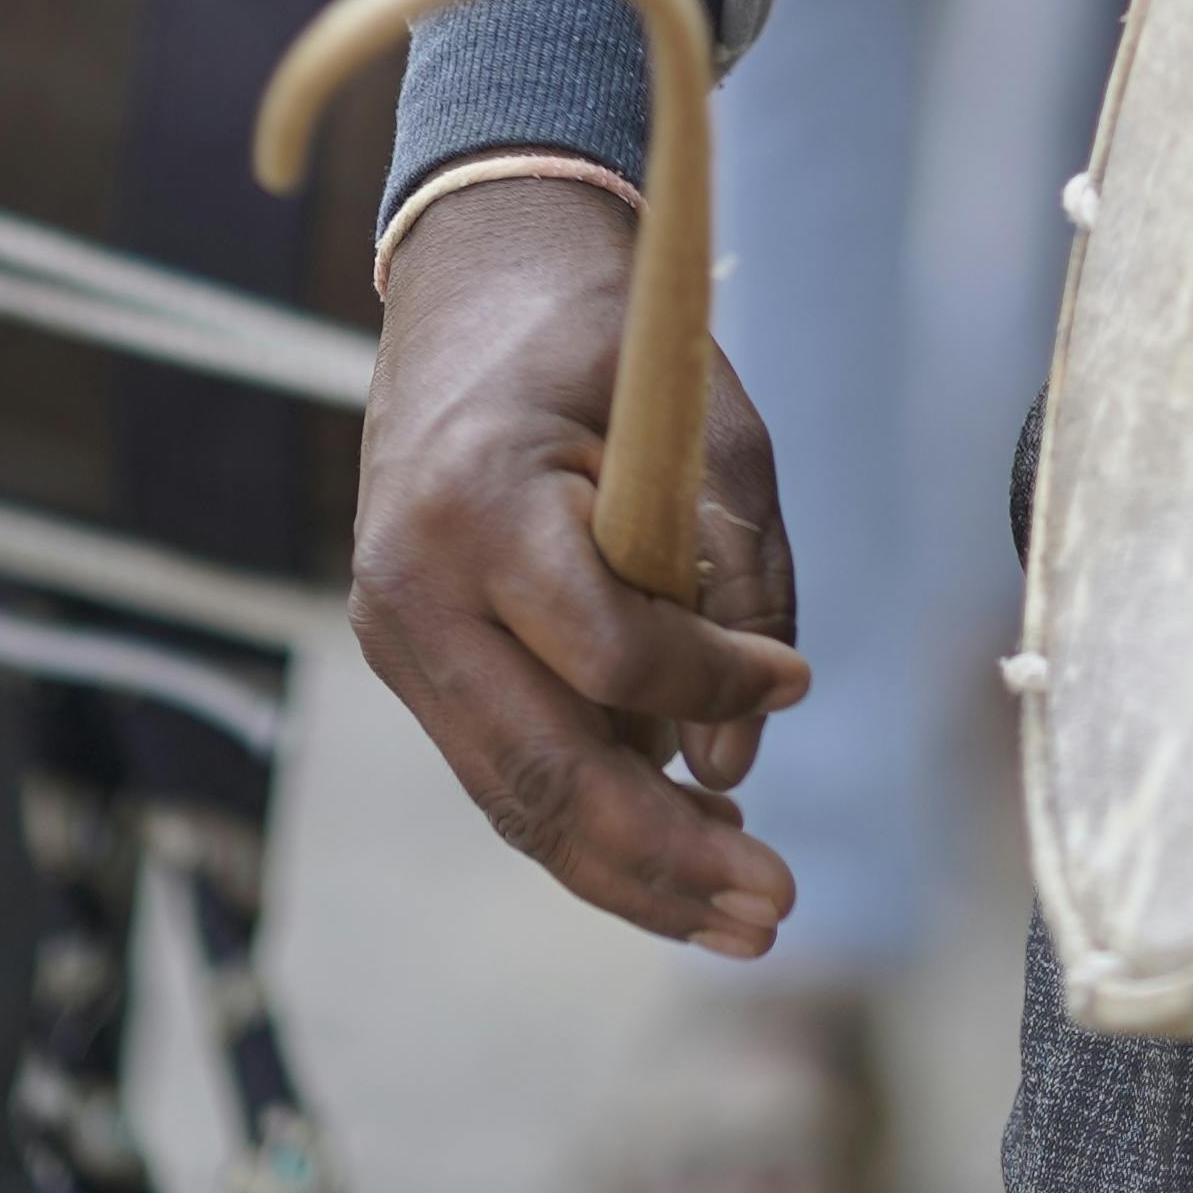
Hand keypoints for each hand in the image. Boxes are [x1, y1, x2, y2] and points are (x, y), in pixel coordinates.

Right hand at [352, 174, 810, 948]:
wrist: (477, 276)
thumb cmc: (608, 339)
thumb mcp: (703, 417)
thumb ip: (739, 576)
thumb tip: (739, 765)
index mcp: (477, 504)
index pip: (605, 651)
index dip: (713, 685)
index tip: (795, 679)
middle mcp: (411, 590)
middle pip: (541, 773)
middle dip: (665, 859)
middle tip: (778, 908)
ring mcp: (396, 638)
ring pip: (513, 801)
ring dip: (632, 874)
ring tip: (743, 916)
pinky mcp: (413, 663)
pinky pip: (503, 768)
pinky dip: (588, 824)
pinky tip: (677, 856)